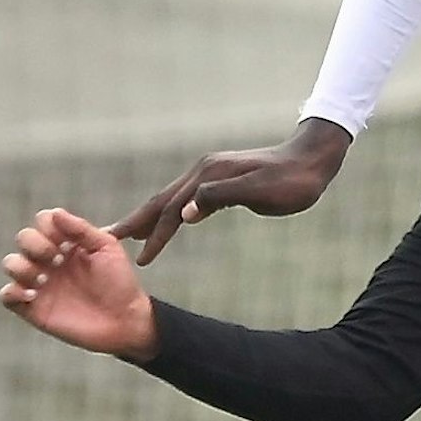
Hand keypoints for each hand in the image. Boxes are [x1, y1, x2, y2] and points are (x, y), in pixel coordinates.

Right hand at [0, 208, 157, 359]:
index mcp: (67, 243)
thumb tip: (55, 213)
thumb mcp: (107, 248)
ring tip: (44, 280)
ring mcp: (39, 283)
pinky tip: (34, 295)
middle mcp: (49, 260)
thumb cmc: (119, 282)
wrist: (122, 320)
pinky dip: (12, 292)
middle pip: (23, 238)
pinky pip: (6, 295)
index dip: (49, 226)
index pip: (43, 222)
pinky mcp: (32, 308)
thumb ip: (81, 229)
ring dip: (22, 266)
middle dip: (36, 244)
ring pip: (10, 263)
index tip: (66, 240)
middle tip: (56, 259)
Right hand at [109, 118, 352, 265]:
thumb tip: (184, 214)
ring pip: (173, 198)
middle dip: (136, 222)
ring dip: (150, 217)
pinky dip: (172, 213)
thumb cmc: (293, 181)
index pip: (173, 209)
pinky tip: (168, 225)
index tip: (138, 261)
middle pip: (162, 200)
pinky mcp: (221, 179)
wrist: (315, 158)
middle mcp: (205, 171)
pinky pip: (188, 199)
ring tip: (126, 236)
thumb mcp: (262, 192)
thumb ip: (222, 198)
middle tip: (105, 240)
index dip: (155, 235)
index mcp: (210, 175)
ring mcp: (212, 174)